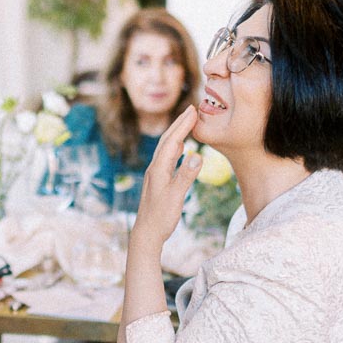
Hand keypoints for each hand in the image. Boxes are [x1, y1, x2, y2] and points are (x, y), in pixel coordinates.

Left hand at [132, 107, 200, 249]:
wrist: (146, 233)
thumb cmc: (161, 217)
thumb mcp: (176, 197)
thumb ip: (186, 176)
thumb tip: (197, 155)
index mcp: (158, 169)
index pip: (172, 141)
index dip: (183, 125)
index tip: (193, 110)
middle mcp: (155, 168)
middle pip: (167, 140)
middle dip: (179, 123)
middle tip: (192, 109)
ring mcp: (155, 174)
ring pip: (166, 148)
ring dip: (177, 133)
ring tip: (187, 122)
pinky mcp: (157, 181)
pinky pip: (167, 157)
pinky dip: (175, 147)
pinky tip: (180, 148)